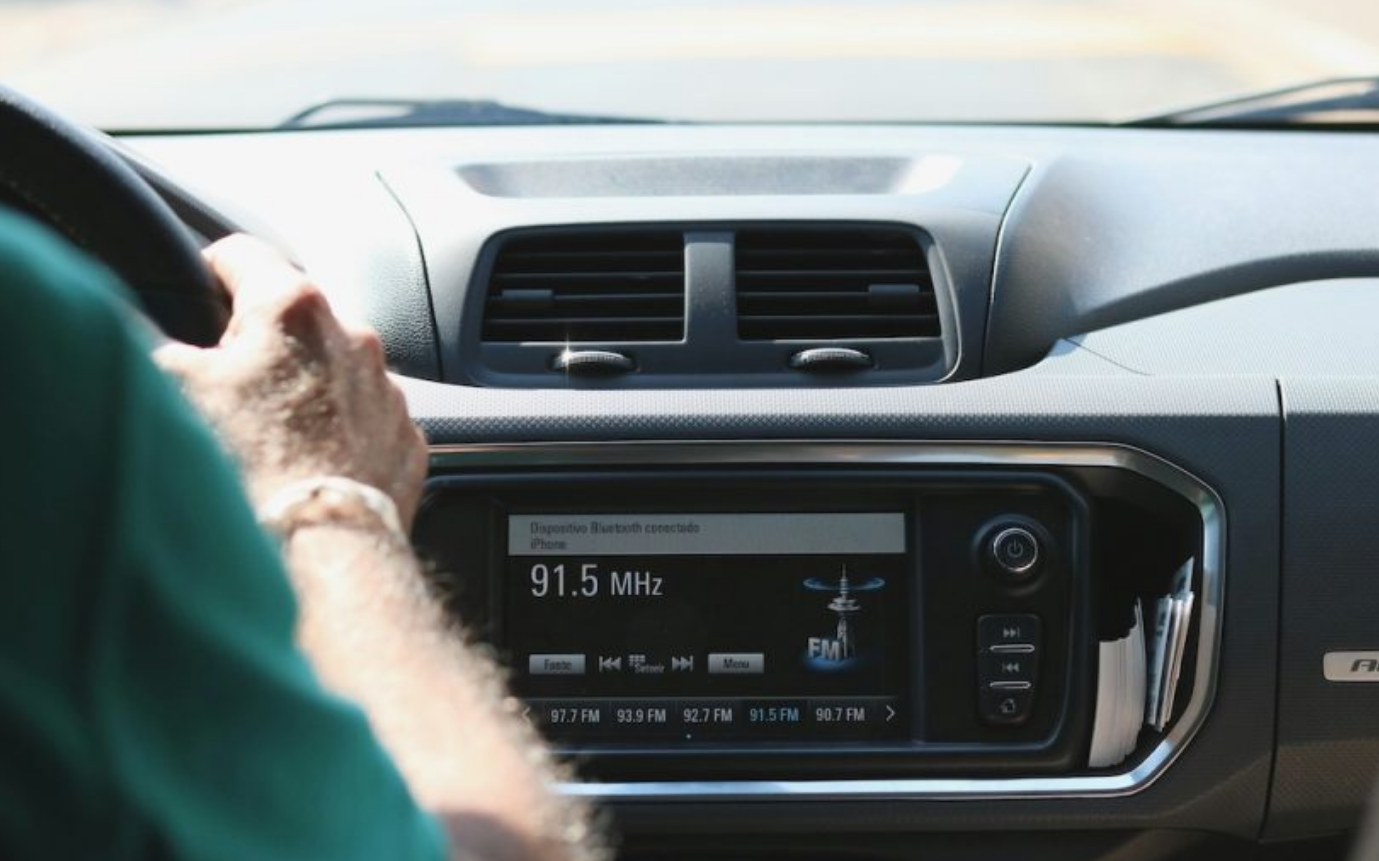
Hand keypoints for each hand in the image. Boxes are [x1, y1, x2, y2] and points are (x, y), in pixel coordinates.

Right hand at [155, 235, 427, 528]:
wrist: (320, 551)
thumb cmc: (245, 469)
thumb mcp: (171, 389)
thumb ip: (157, 342)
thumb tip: (149, 336)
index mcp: (292, 307)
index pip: (241, 254)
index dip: (208, 274)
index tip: (195, 296)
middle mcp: (353, 336)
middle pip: (292, 318)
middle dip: (258, 344)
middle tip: (224, 390)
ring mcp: (387, 390)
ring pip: (333, 370)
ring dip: (302, 389)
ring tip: (267, 439)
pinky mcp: (406, 439)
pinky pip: (365, 420)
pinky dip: (338, 433)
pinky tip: (306, 466)